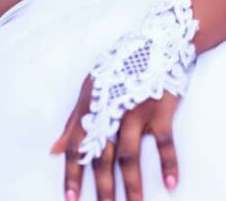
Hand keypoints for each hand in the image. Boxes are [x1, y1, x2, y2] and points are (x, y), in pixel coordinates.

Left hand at [53, 75, 180, 200]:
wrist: (160, 40)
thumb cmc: (122, 66)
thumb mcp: (92, 87)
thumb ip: (74, 120)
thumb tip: (55, 150)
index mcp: (92, 105)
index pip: (78, 146)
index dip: (73, 175)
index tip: (71, 200)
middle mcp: (111, 110)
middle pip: (103, 157)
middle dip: (102, 188)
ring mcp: (136, 111)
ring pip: (129, 156)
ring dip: (131, 186)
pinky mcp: (161, 109)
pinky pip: (164, 142)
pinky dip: (168, 164)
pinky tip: (170, 184)